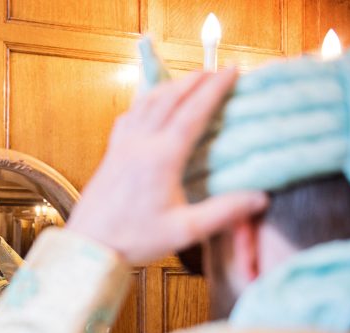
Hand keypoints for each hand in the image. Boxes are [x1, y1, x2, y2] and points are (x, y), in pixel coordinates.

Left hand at [66, 68, 267, 264]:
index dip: (215, 89)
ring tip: (188, 79)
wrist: (89, 246)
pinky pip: (129, 116)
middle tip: (215, 70)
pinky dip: (145, 101)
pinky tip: (149, 103)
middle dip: (195, 80)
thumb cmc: (135, 240)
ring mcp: (122, 146)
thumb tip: (260, 198)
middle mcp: (140, 144)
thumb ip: (223, 213)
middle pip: (170, 99)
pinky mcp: (111, 153)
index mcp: (161, 158)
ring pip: (147, 103)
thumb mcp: (185, 231)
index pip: (193, 112)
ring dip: (170, 86)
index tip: (232, 71)